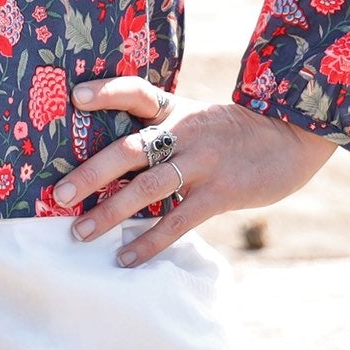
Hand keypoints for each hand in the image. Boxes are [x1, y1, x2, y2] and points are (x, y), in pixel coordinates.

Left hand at [53, 75, 337, 266]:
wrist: (290, 137)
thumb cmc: (233, 132)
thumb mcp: (196, 117)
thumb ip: (162, 129)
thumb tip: (114, 154)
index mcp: (175, 108)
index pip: (136, 91)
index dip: (106, 91)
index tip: (75, 97)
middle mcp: (183, 131)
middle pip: (129, 148)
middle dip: (91, 173)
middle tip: (59, 196)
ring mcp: (201, 162)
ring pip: (147, 187)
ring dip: (110, 213)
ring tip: (80, 234)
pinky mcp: (219, 192)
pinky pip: (177, 220)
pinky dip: (149, 241)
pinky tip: (126, 258)